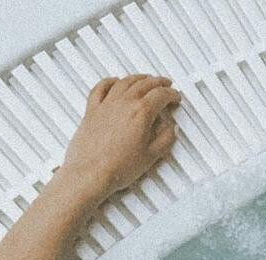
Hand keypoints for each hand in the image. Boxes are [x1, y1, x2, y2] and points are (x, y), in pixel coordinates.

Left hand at [58, 74, 182, 198]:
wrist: (90, 175)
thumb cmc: (116, 168)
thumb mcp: (151, 156)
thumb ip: (165, 138)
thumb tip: (170, 129)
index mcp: (141, 112)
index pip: (161, 95)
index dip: (172, 95)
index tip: (175, 98)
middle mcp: (124, 103)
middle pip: (145, 83)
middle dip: (159, 82)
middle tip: (165, 85)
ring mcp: (106, 105)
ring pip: (125, 81)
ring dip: (138, 78)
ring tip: (145, 79)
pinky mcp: (91, 111)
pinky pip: (100, 88)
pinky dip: (110, 81)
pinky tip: (114, 81)